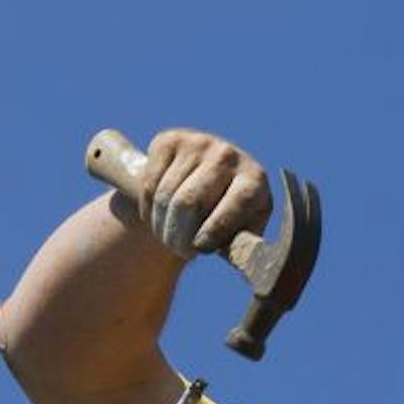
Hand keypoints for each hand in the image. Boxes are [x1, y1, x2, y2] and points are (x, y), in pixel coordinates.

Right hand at [135, 129, 272, 259]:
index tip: (199, 249)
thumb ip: (242, 247)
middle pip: (191, 201)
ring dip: (162, 226)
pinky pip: (150, 183)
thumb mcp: (243, 231)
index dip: (215, 229)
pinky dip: (148, 209)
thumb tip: (242, 263)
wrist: (210, 181)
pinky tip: (157, 220)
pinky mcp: (170, 140)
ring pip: (167, 195)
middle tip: (181, 252)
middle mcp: (228, 155)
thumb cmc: (232, 218)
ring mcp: (198, 143)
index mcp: (255, 180)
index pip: (236, 203)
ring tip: (169, 241)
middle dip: (180, 235)